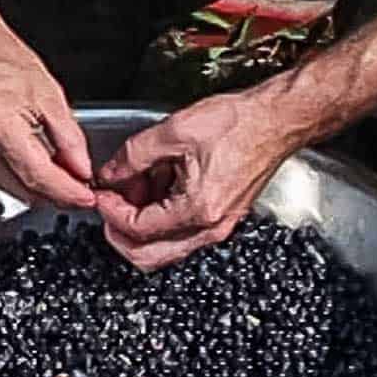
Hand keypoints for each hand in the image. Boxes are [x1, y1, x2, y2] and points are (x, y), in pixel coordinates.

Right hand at [0, 19, 94, 208]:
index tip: (88, 199)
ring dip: (40, 191)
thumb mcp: (48, 92)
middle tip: (83, 194)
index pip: (38, 176)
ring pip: (10, 189)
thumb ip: (68, 137)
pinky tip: (39, 170)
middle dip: (57, 196)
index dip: (67, 193)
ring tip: (66, 181)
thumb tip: (82, 170)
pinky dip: (21, 179)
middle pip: (23, 190)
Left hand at [95, 93, 292, 270]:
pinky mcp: (222, 218)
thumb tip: (109, 175)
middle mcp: (210, 228)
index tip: (100, 194)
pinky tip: (160, 183)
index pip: (137, 229)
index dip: (110, 212)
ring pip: (164, 247)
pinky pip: (182, 232)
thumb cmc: (239, 123)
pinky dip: (162, 216)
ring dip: (142, 223)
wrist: (276, 120)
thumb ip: (133, 156)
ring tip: (137, 185)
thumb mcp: (175, 131)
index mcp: (197, 209)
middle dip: (121, 231)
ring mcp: (218, 226)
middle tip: (110, 203)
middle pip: (149, 256)